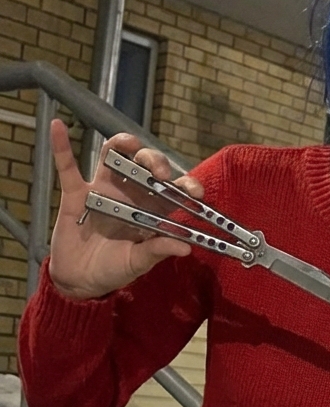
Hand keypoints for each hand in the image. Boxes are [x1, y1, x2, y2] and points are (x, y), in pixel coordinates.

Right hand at [48, 120, 203, 300]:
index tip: (195, 191)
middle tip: (159, 173)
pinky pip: (68, 166)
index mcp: (150, 210)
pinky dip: (61, 146)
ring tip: (127, 144)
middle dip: (155, 161)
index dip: (186, 184)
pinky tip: (58, 127)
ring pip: (114, 155)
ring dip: (122, 144)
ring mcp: (102, 190)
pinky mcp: (75, 194)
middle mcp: (130, 194)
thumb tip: (185, 247)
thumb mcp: (137, 264)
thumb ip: (157, 251)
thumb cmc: (113, 270)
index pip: (173, 189)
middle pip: (145, 164)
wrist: (80, 280)